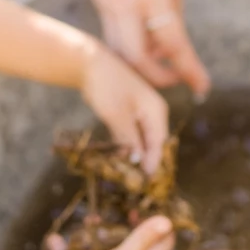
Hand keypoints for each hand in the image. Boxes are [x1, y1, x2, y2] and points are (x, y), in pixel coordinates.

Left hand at [79, 41, 169, 174]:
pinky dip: (127, 147)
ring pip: (142, 141)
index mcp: (156, 111)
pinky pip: (132, 135)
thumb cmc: (106, 86)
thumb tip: (137, 163)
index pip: (160, 145)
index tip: (145, 185)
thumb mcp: (117, 116)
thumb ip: (129, 140)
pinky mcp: (129, 114)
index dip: (153, 166)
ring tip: (127, 178)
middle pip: (154, 145)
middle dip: (145, 164)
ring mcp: (141, 113)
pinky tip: (119, 161)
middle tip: (135, 186)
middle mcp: (153, 113)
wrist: (90, 63)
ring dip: (135, 157)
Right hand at [88, 0, 209, 95]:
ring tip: (162, 61)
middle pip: (136, 59)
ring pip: (118, 51)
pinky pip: (113, 33)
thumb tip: (174, 44)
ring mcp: (106, 1)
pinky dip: (130, 44)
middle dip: (157, 77)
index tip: (202, 86)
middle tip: (177, 78)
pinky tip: (146, 40)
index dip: (189, 69)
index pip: (172, 43)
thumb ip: (174, 10)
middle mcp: (124, 1)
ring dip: (141, 64)